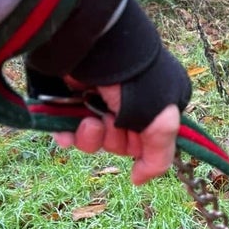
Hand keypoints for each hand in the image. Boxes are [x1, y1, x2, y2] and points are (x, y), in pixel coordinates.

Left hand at [51, 83, 179, 184]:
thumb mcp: (161, 119)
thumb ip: (160, 155)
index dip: (140, 148)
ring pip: (93, 142)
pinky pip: (67, 134)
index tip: (137, 139)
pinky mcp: (67, 103)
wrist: (90, 47)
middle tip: (111, 121)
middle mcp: (126, 106)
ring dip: (90, 138)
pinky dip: (67, 135)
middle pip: (120, 144)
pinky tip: (67, 129)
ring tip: (88, 120)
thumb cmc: (133, 79)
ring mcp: (96, 103)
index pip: (148, 143)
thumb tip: (139, 180)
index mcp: (153, 107)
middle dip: (114, 139)